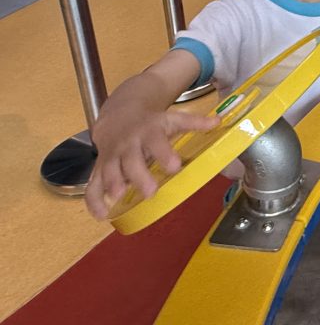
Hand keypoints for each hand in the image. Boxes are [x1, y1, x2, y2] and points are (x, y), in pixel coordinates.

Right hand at [84, 108, 218, 218]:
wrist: (119, 114)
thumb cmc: (151, 122)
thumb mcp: (172, 118)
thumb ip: (194, 122)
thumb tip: (217, 122)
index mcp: (149, 132)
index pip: (156, 141)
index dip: (164, 153)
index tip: (175, 166)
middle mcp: (128, 144)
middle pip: (131, 160)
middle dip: (139, 176)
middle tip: (151, 191)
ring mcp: (112, 156)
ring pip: (109, 171)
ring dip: (113, 184)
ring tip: (120, 198)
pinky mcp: (100, 167)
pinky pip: (92, 185)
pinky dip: (94, 200)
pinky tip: (101, 215)